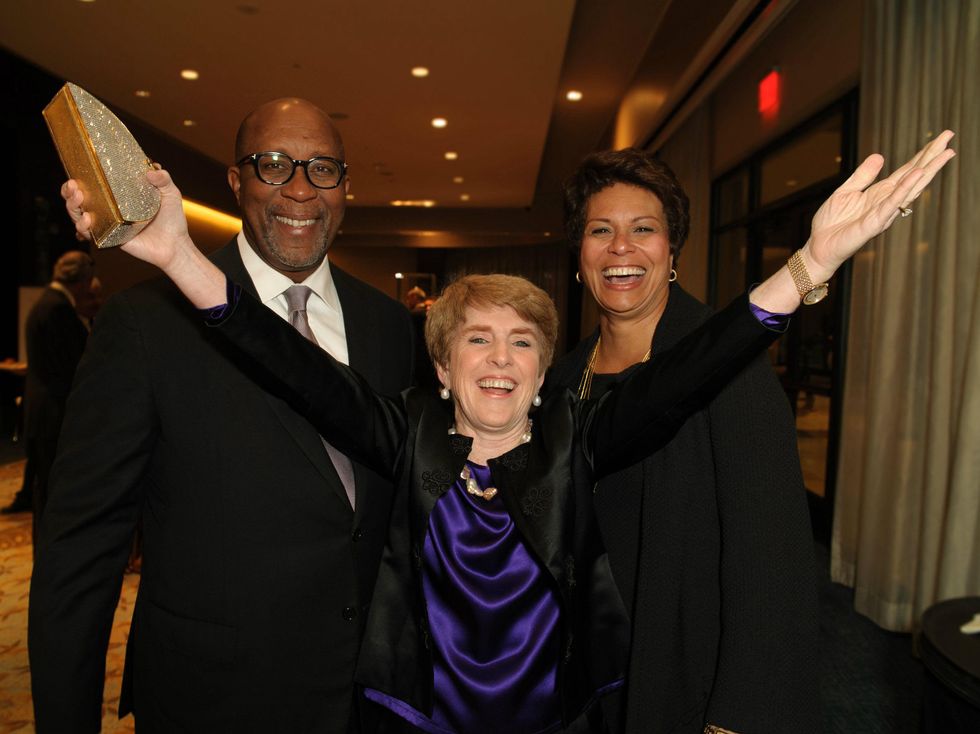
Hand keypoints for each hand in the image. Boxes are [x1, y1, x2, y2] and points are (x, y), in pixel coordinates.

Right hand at [61, 168, 193, 271]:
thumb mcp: (171, 194)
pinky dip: (83, 226)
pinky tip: (88, 219)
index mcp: (119, 194)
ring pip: (79, 214)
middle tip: (73, 185)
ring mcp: (108, 223)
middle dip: (69, 191)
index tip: (77, 170)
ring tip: (78, 199)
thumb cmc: (172, 219)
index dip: (81, 176)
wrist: (175, 246)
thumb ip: (164, 179)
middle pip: (78, 198)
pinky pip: (90, 233)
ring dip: (72, 206)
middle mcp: (109, 208)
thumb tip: (151, 168)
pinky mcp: (109, 238)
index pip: (94, 183)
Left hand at [804, 130, 954, 277]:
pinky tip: (916, 175)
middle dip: (932, 157)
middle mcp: (887, 202)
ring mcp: (883, 212)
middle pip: (914, 176)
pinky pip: (892, 204)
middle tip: (949, 136)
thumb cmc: (832, 222)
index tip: (941, 138)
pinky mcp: (874, 223)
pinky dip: (905, 189)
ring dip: (927, 170)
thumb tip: (880, 156)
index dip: (923, 155)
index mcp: (880, 193)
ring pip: (910, 188)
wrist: (819, 246)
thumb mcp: (846, 192)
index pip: (906, 171)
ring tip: (944, 153)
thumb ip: (862, 175)